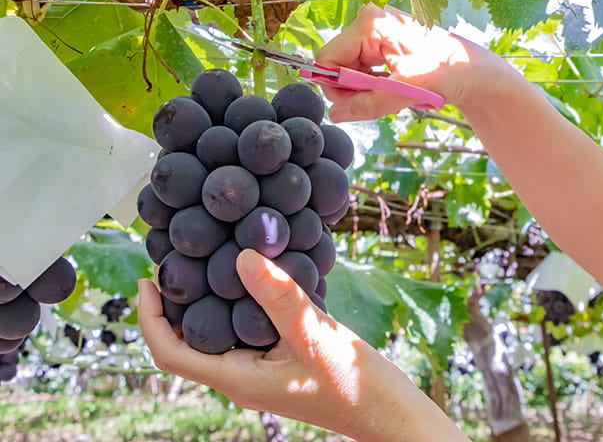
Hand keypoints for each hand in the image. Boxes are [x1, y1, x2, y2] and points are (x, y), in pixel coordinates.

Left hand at [138, 249, 466, 441]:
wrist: (388, 413)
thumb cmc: (353, 385)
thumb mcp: (314, 336)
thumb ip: (278, 297)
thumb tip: (241, 257)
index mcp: (237, 378)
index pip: (171, 352)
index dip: (149, 317)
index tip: (146, 279)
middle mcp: (242, 377)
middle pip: (188, 341)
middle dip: (174, 303)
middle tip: (177, 259)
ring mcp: (261, 371)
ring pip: (219, 334)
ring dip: (208, 301)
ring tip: (212, 260)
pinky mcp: (281, 362)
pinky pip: (248, 331)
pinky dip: (241, 303)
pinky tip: (260, 277)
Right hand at [315, 3, 507, 121]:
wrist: (473, 71)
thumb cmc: (446, 73)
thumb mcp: (404, 92)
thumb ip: (367, 103)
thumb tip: (336, 114)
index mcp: (370, 24)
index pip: (327, 58)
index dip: (336, 86)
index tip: (356, 102)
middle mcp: (369, 20)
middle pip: (337, 63)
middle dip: (353, 87)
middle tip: (383, 98)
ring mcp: (376, 29)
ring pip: (349, 68)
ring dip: (365, 87)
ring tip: (394, 91)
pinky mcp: (382, 40)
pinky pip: (362, 67)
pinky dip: (374, 83)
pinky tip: (394, 86)